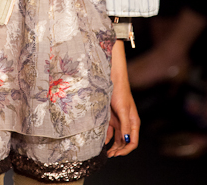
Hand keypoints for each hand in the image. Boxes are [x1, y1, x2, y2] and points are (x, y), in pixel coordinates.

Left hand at [106, 40, 140, 157]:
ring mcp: (119, 120)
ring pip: (117, 138)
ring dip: (113, 145)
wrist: (112, 79)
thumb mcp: (123, 109)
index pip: (133, 142)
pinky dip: (107, 137)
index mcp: (133, 122)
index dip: (126, 150)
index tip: (117, 154)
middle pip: (125, 142)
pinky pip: (110, 131)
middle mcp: (127, 123)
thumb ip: (125, 125)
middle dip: (118, 150)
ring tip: (105, 151)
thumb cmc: (120, 92)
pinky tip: (102, 141)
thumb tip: (127, 140)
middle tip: (109, 155)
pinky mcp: (112, 117)